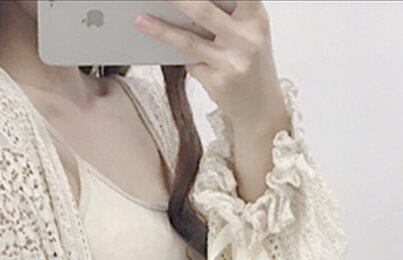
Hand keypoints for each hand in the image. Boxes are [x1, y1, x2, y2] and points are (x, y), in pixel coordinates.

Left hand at [134, 1, 288, 133]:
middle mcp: (247, 37)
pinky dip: (179, 57)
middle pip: (204, 11)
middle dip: (177, 1)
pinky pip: (190, 63)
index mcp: (256, 16)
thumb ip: (227, 15)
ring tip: (141, 20)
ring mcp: (232, 62)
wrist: (261, 107)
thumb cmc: (249, 63)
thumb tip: (186, 6)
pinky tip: (168, 52)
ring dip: (161, 30)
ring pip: (189, 41)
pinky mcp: (218, 82)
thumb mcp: (248, 33)